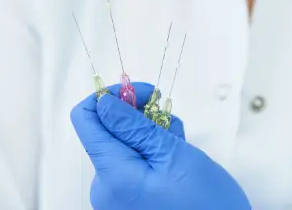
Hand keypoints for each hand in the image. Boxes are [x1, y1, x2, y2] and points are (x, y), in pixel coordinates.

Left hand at [71, 83, 251, 209]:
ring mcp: (117, 195)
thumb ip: (135, 126)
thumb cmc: (205, 203)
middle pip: (109, 130)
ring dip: (152, 134)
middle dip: (140, 117)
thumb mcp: (173, 156)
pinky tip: (177, 159)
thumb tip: (103, 101)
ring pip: (125, 145)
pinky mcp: (130, 199)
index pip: (86, 118)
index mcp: (111, 173)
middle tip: (173, 124)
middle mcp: (105, 185)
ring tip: (180, 147)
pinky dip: (153, 153)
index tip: (141, 92)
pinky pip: (133, 163)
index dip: (110, 96)